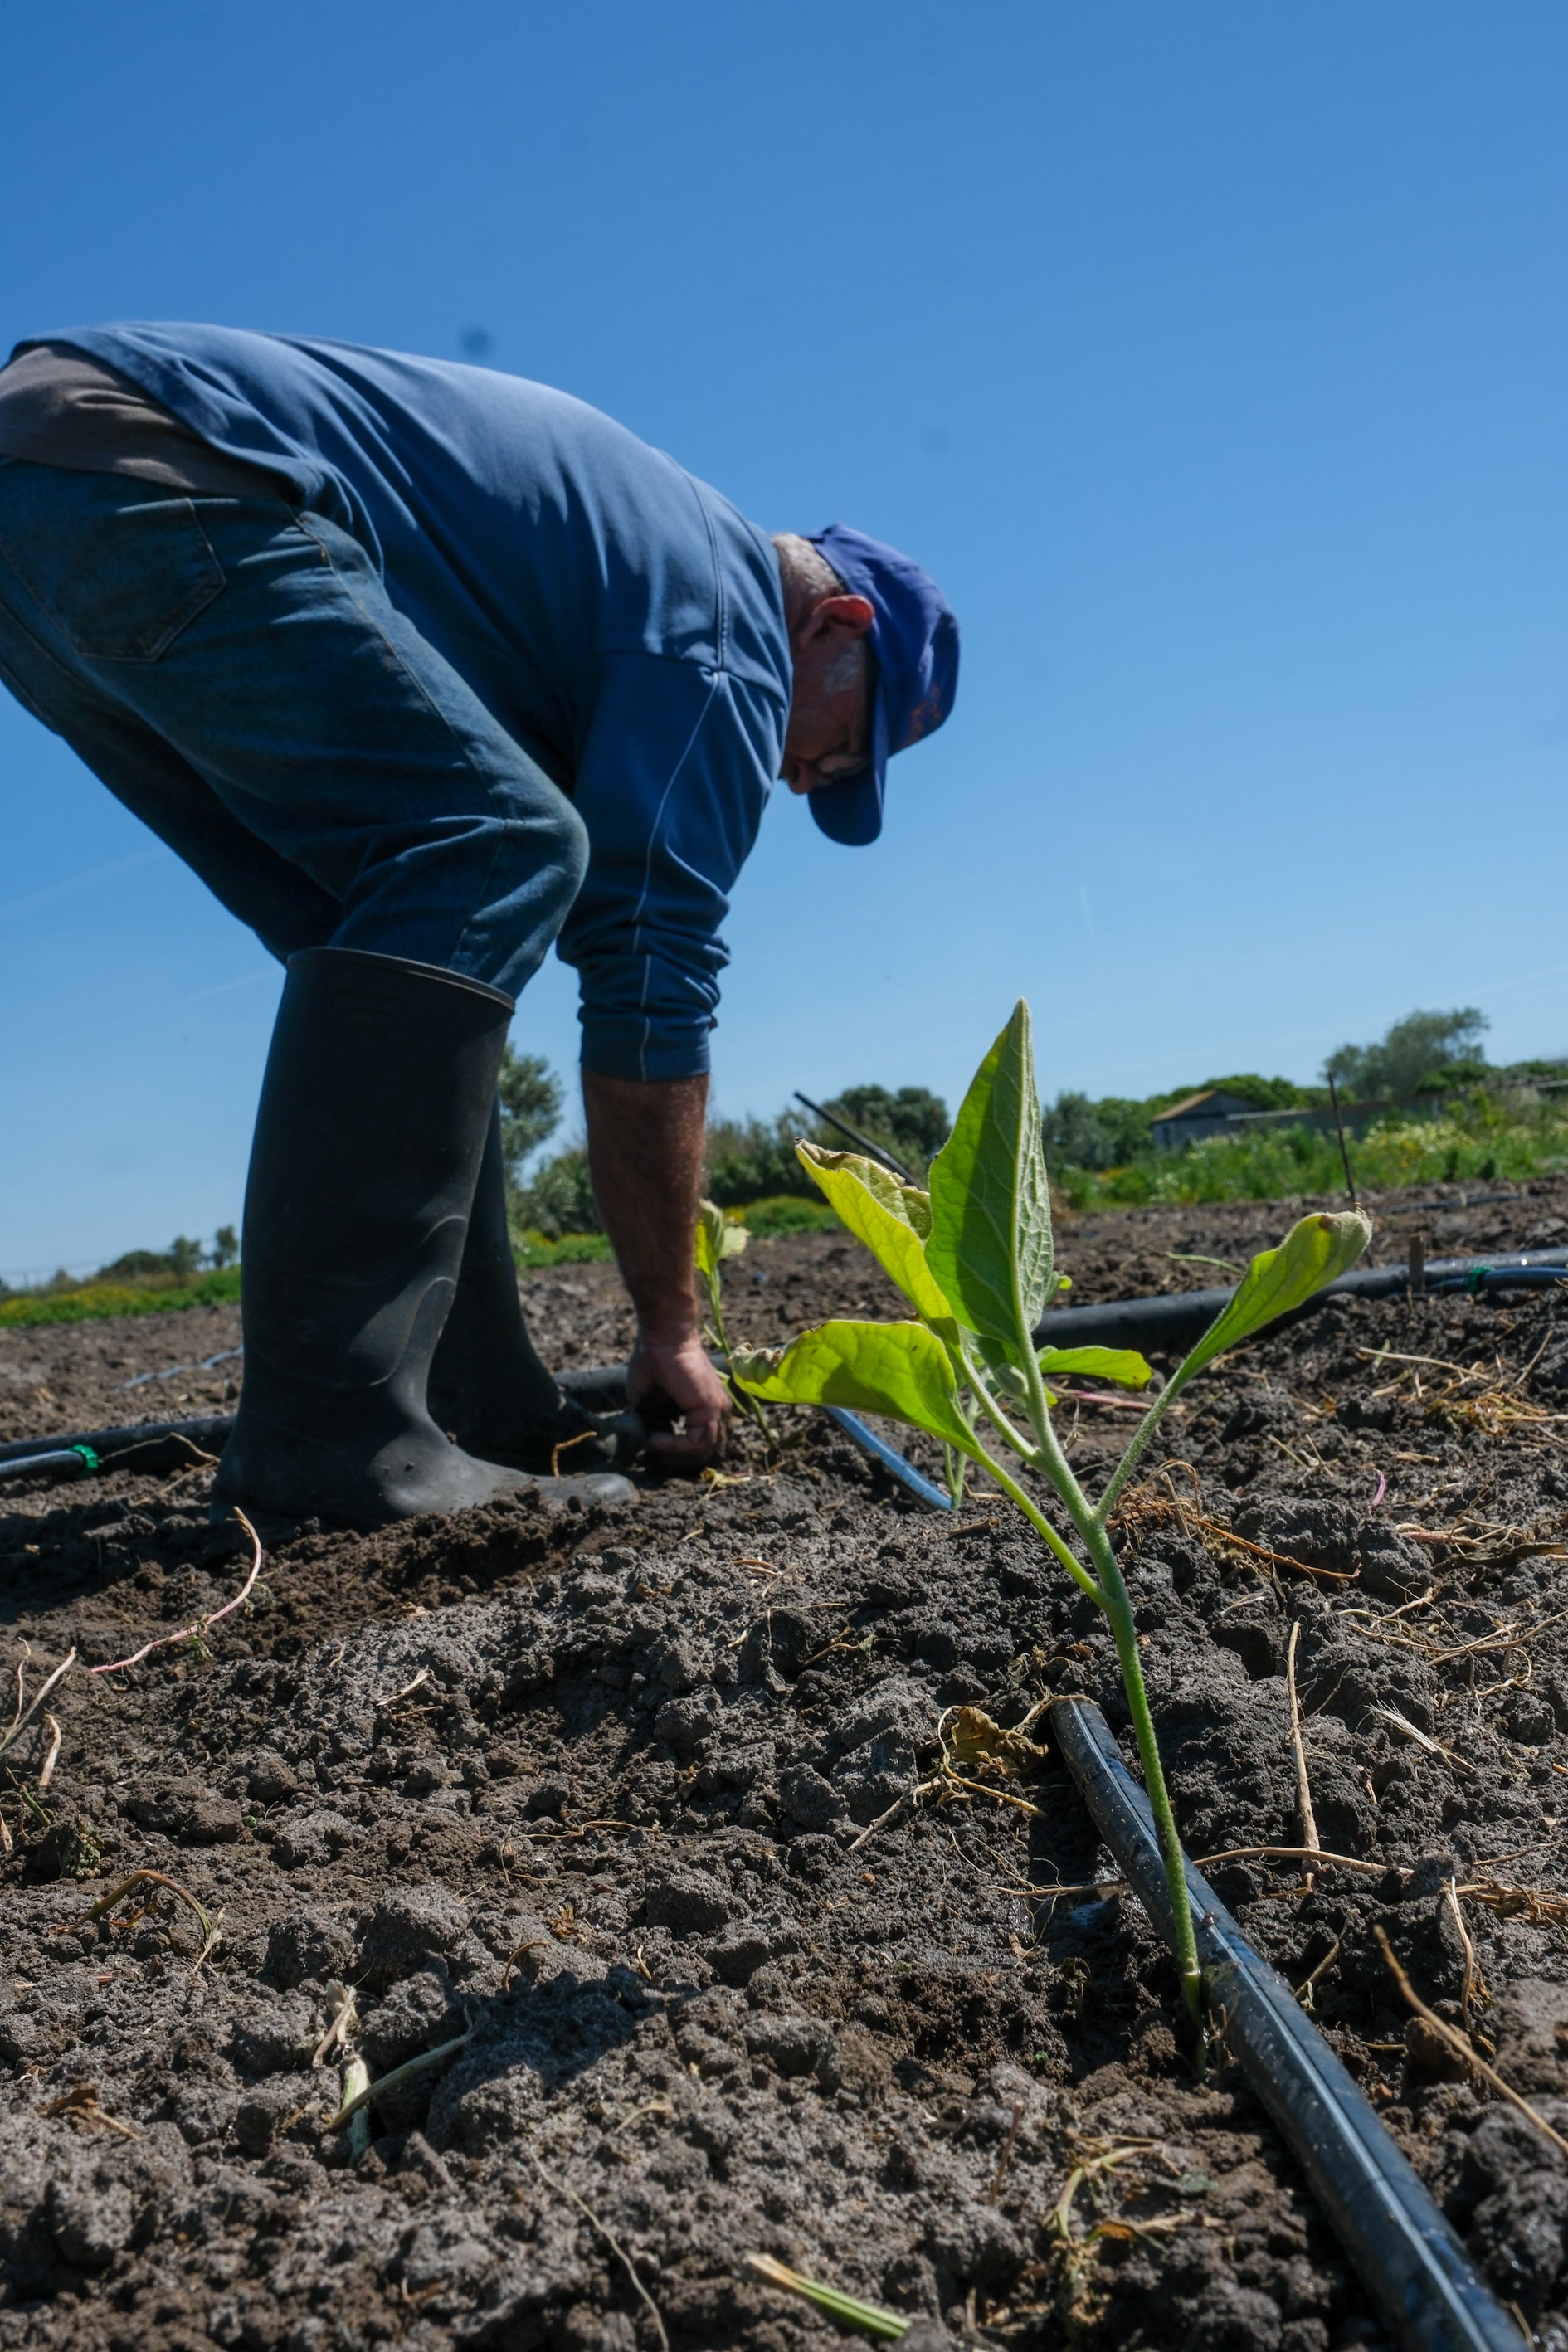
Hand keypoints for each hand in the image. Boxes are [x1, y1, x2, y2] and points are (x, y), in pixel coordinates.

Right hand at [627, 1329, 730, 1467]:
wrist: (661, 1340)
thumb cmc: (651, 1363)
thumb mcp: (647, 1402)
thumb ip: (652, 1423)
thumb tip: (647, 1444)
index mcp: (701, 1408)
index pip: (697, 1444)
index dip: (674, 1454)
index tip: (650, 1453)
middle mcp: (714, 1411)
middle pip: (704, 1451)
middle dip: (677, 1461)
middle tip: (652, 1459)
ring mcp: (717, 1410)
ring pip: (704, 1450)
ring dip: (675, 1456)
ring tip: (652, 1448)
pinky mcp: (712, 1409)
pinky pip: (698, 1442)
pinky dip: (675, 1447)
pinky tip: (655, 1440)